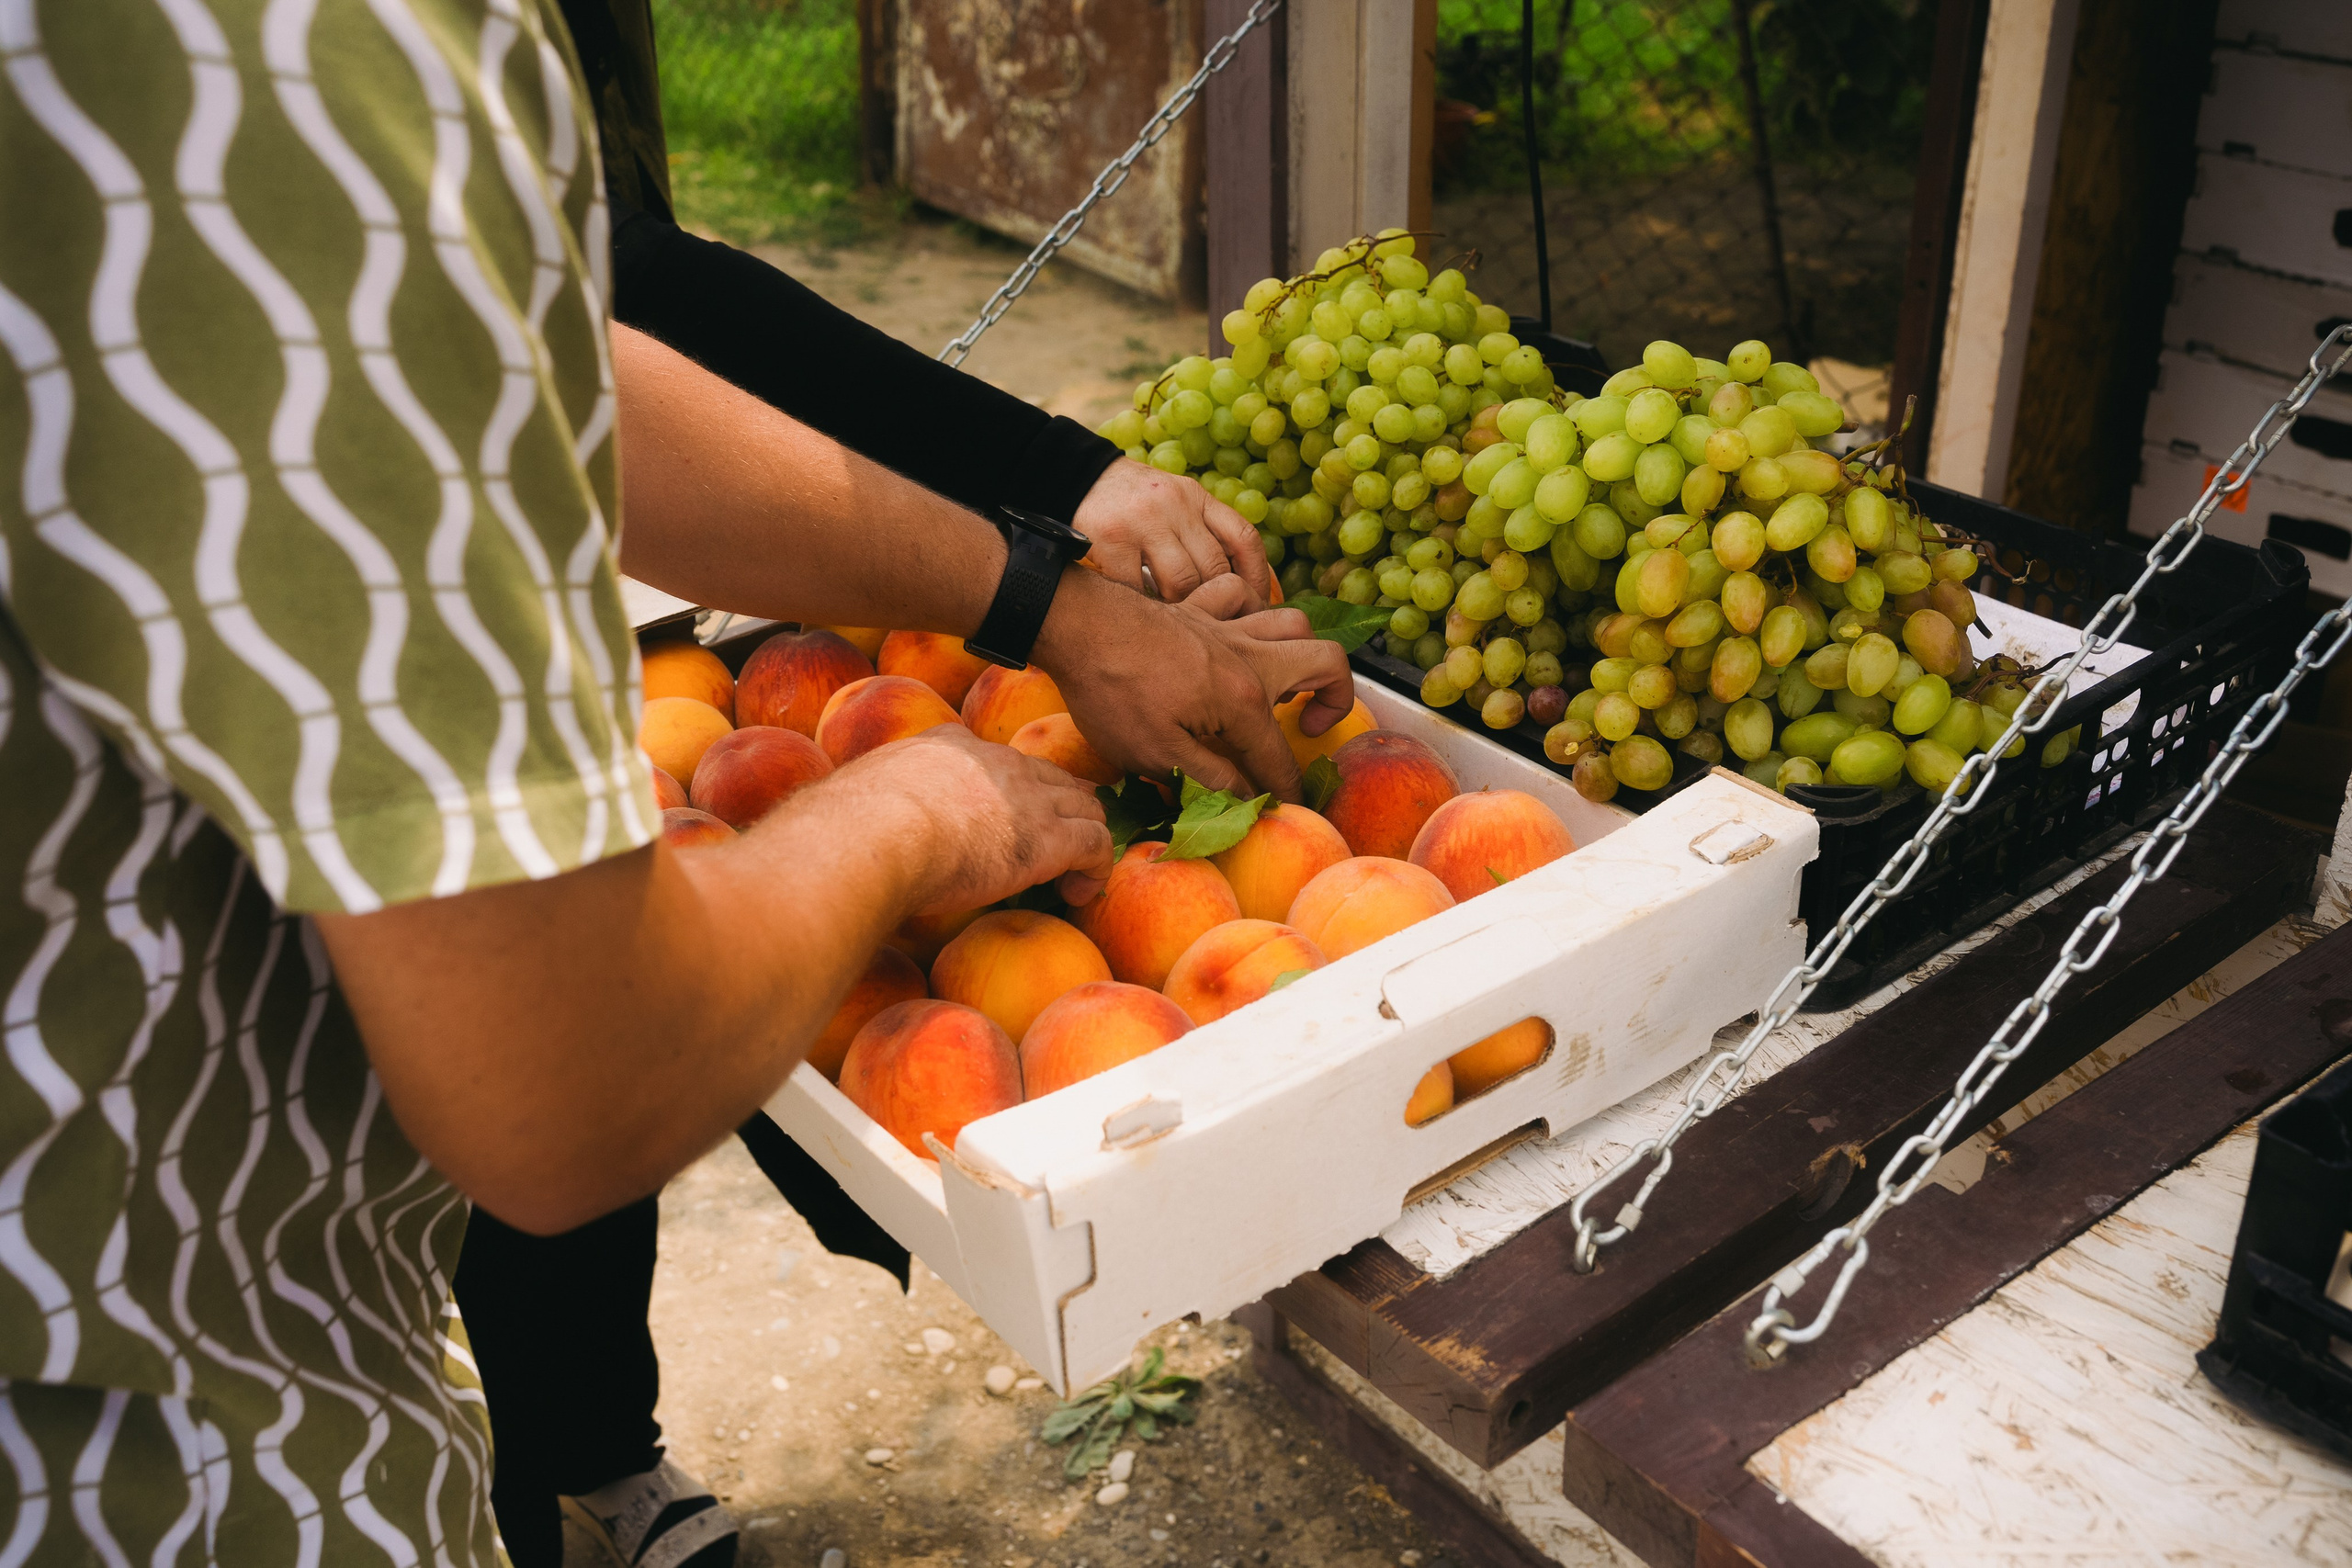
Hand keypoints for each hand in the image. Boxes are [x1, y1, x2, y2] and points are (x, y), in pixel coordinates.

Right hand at [841, 725, 1113, 911]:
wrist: (869, 837)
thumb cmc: (849, 829)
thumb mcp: (856, 800)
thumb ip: (864, 808)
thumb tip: (831, 835)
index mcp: (947, 746)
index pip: (994, 756)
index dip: (1009, 785)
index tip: (1006, 814)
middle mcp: (996, 762)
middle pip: (1051, 775)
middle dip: (1062, 805)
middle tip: (1060, 841)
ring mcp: (1027, 797)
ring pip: (1085, 805)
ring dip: (1086, 836)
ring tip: (1076, 870)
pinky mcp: (1048, 838)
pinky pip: (1096, 845)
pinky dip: (1096, 869)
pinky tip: (1078, 893)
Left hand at [1035, 571, 1352, 801]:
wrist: (1073, 626)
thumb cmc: (1111, 692)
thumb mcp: (1156, 756)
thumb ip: (1210, 779)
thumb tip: (1247, 799)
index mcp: (1243, 700)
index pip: (1280, 756)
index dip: (1287, 791)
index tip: (1288, 809)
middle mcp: (1248, 655)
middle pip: (1326, 661)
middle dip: (1335, 697)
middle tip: (1306, 726)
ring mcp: (1225, 624)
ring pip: (1292, 621)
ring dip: (1298, 651)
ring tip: (1280, 684)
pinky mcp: (1196, 606)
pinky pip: (1241, 593)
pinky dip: (1250, 609)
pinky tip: (1235, 634)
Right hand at [1073, 459, 1271, 604]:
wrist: (1072, 475)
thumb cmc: (1132, 503)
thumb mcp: (1174, 504)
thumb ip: (1203, 534)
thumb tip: (1241, 588)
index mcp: (1196, 497)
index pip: (1244, 537)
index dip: (1258, 577)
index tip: (1258, 606)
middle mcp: (1175, 505)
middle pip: (1214, 567)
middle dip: (1218, 603)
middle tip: (1216, 628)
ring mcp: (1143, 521)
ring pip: (1181, 582)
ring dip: (1181, 609)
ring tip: (1176, 623)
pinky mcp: (1111, 539)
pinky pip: (1137, 588)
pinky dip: (1143, 607)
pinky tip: (1142, 613)